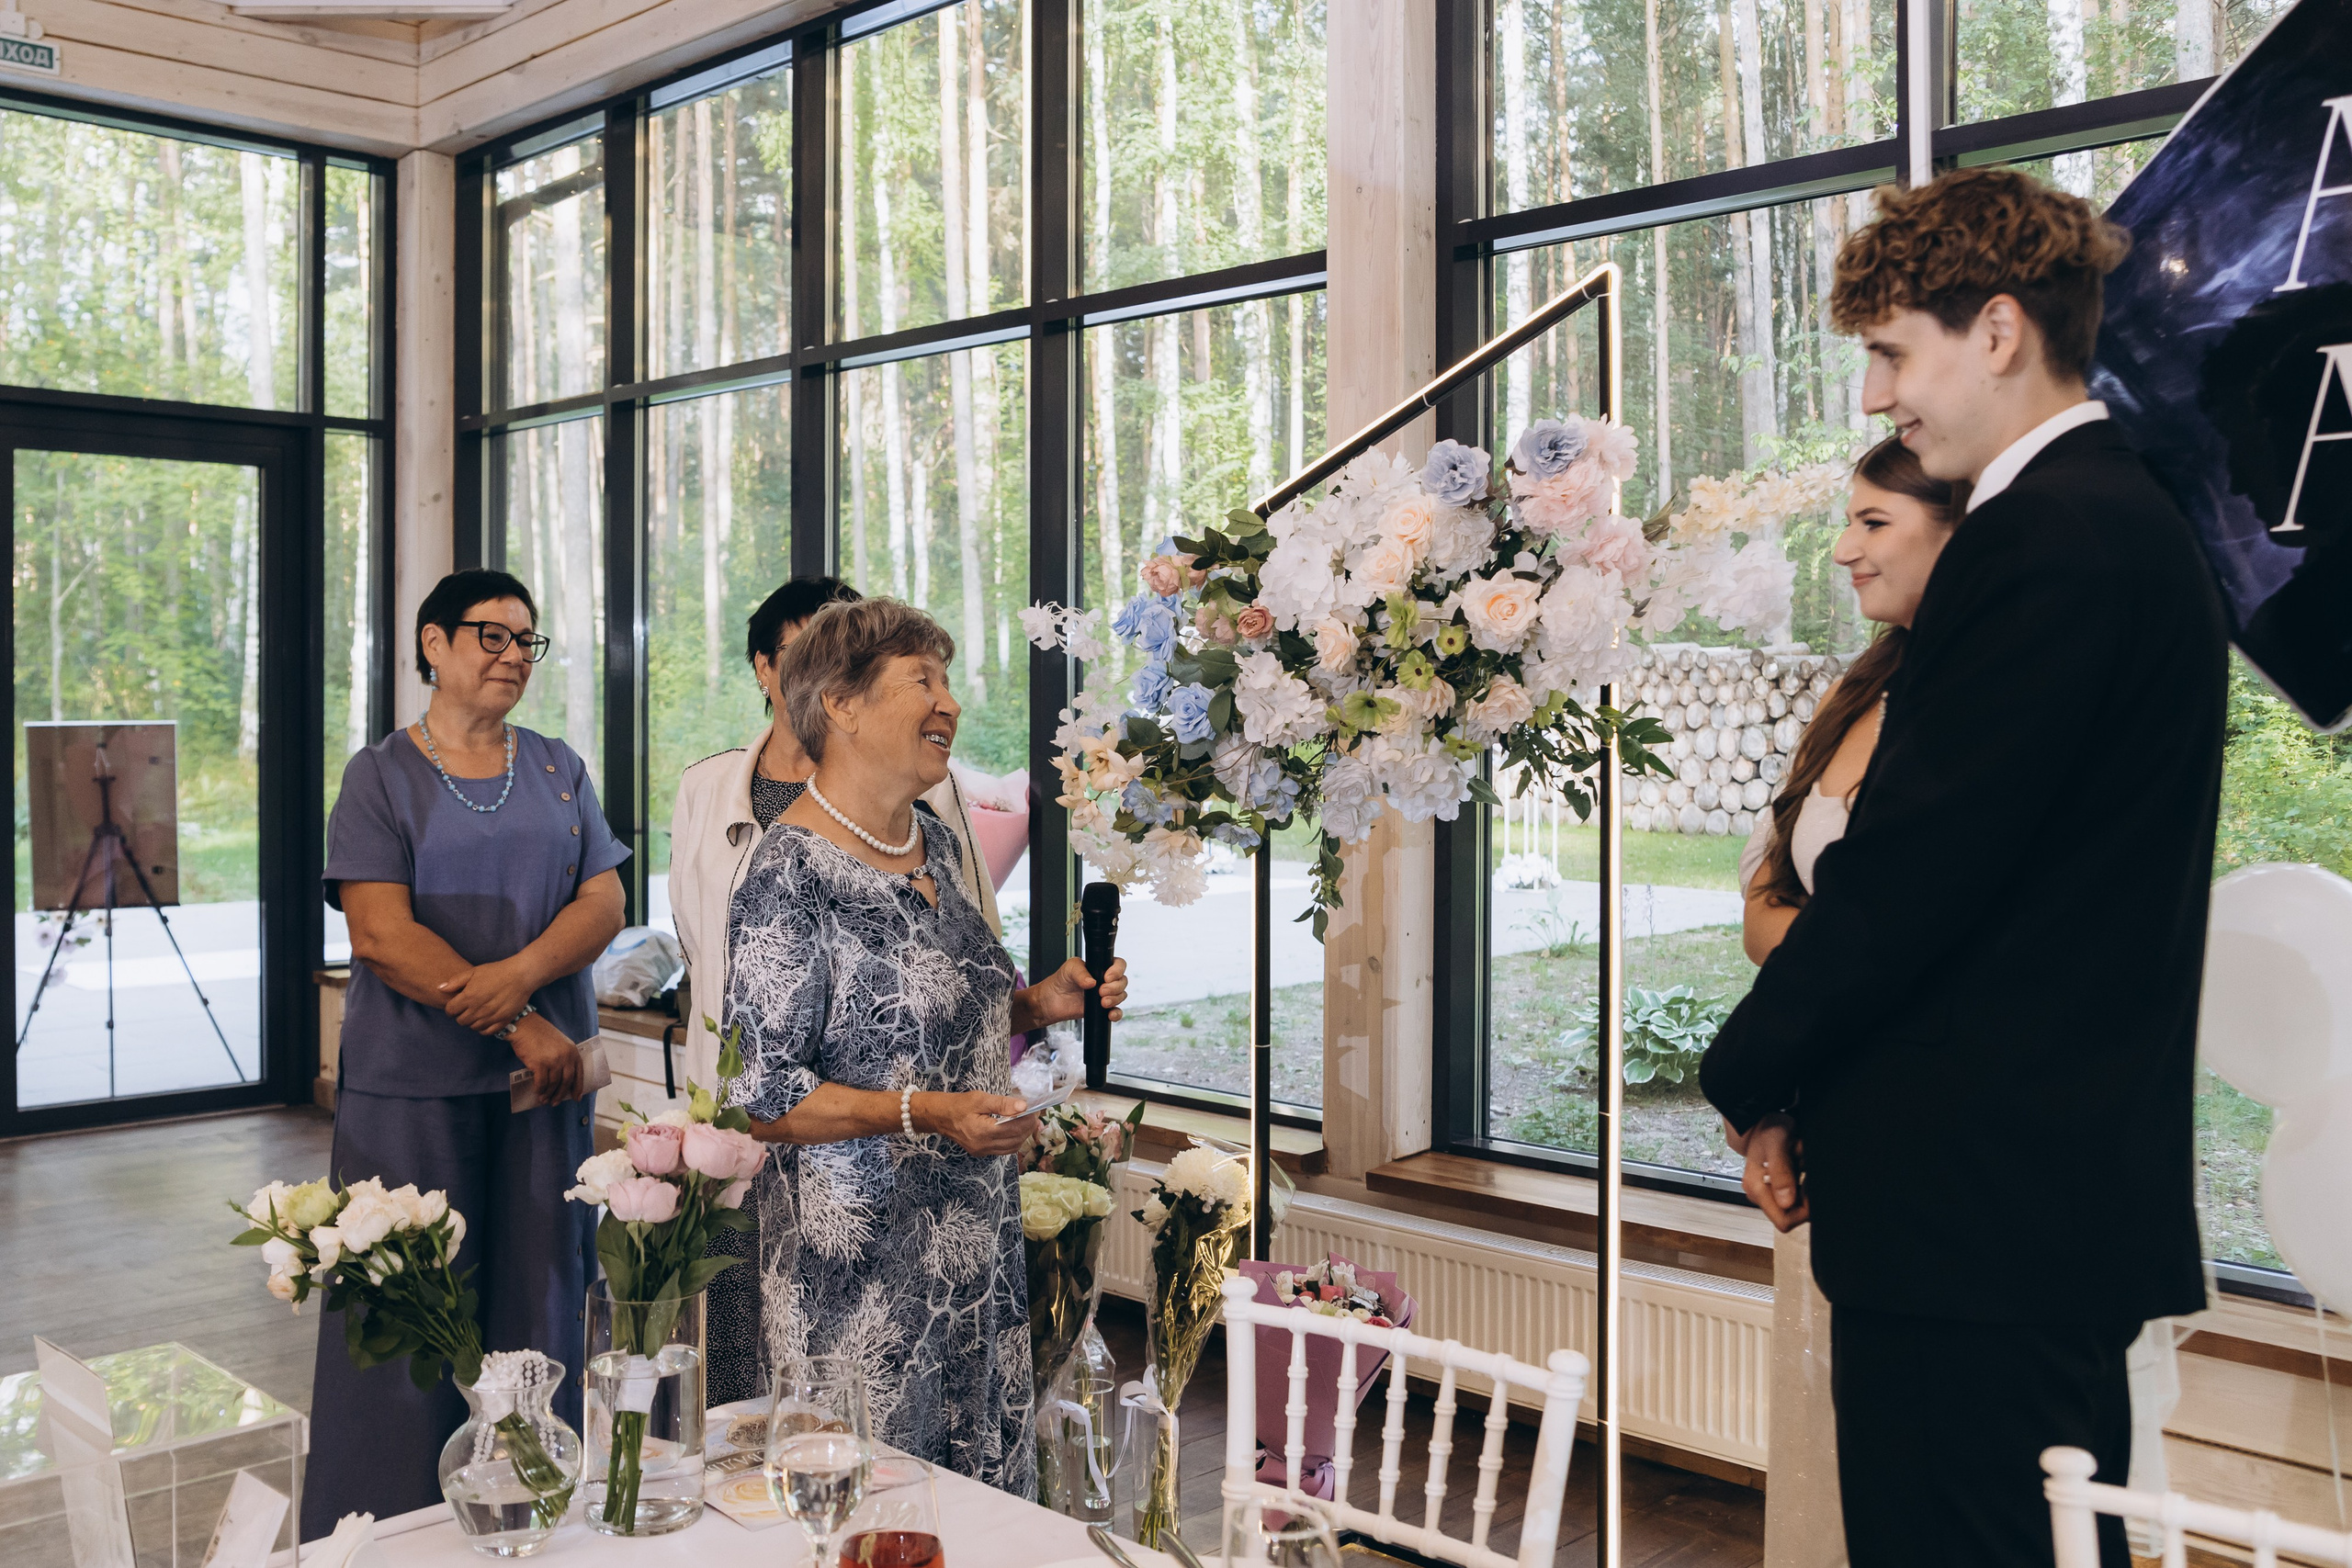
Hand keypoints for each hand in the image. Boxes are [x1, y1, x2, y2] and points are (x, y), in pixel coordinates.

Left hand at [439, 956, 540, 1033]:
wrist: (521, 975)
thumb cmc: (496, 971)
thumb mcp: (474, 972)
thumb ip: (455, 981)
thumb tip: (439, 988)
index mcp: (469, 996)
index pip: (450, 1011)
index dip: (450, 1008)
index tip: (455, 1004)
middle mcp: (478, 1009)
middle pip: (460, 1021)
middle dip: (460, 1015)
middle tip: (467, 1008)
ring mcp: (491, 1016)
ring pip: (473, 1027)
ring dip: (472, 1021)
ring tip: (477, 1012)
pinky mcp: (502, 1021)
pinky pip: (487, 1031)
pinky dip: (483, 1028)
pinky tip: (485, 1019)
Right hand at [509, 1013, 584, 1103]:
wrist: (525, 1026)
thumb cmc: (540, 1034)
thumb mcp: (560, 1044)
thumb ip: (563, 1058)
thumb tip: (561, 1080)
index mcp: (573, 1051)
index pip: (579, 1073)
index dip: (578, 1087)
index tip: (576, 1098)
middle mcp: (566, 1056)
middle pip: (566, 1081)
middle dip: (561, 1094)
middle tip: (555, 1102)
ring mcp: (553, 1060)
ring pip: (553, 1084)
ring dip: (548, 1094)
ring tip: (544, 1099)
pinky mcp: (540, 1064)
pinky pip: (541, 1082)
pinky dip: (539, 1090)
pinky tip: (537, 1093)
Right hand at [916, 1091, 1038, 1156]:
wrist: (939, 1116)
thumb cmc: (958, 1104)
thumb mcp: (980, 1099)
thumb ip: (1002, 1104)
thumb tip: (1023, 1106)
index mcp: (983, 1132)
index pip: (1015, 1129)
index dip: (1028, 1119)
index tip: (1035, 1109)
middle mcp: (984, 1146)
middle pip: (1016, 1140)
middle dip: (1028, 1127)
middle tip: (1033, 1114)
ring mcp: (982, 1151)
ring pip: (1012, 1148)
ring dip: (1022, 1136)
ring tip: (1025, 1121)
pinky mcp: (981, 1152)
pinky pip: (1003, 1150)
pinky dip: (1012, 1141)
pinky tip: (1013, 1129)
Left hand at [1016, 957, 1127, 1030]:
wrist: (1050, 1002)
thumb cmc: (1060, 981)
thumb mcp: (1069, 969)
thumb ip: (1081, 972)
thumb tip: (1092, 982)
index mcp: (1100, 967)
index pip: (1119, 964)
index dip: (1117, 971)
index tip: (1107, 977)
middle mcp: (1105, 981)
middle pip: (1123, 981)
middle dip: (1115, 987)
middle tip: (1101, 991)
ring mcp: (1104, 995)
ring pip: (1121, 995)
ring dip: (1115, 999)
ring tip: (1102, 1002)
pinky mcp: (1101, 1009)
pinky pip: (1116, 1012)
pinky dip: (1116, 1013)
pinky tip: (1109, 1014)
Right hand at [1738, 1113, 1809, 1231]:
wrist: (1763, 1121)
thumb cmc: (1769, 1129)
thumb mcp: (1776, 1143)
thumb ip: (1781, 1172)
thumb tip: (1786, 1202)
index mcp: (1756, 1189)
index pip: (1785, 1221)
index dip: (1803, 1210)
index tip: (1808, 1187)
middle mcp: (1760, 1195)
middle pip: (1791, 1216)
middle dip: (1804, 1198)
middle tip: (1804, 1172)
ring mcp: (1768, 1192)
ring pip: (1796, 1206)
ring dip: (1805, 1189)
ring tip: (1801, 1167)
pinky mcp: (1775, 1188)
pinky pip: (1796, 1197)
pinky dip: (1803, 1185)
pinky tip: (1801, 1169)